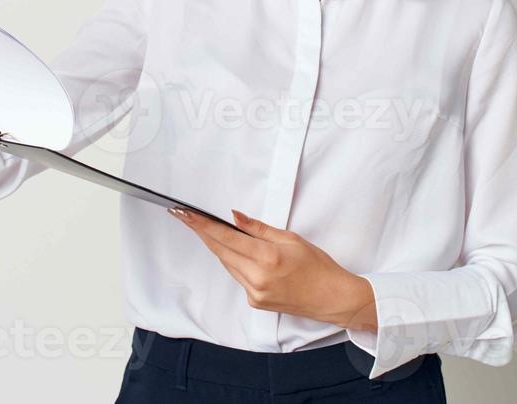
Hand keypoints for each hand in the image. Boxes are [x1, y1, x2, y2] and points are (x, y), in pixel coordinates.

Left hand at [169, 208, 378, 331]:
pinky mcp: (255, 301)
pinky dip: (234, 261)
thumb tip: (235, 217)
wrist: (331, 298)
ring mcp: (254, 293)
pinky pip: (237, 276)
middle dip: (202, 232)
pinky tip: (234, 250)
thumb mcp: (291, 239)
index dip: (203, 225)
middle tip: (186, 216)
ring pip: (228, 263)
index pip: (226, 238)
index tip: (186, 215)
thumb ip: (259, 229)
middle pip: (221, 251)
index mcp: (267, 258)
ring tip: (206, 228)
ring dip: (218, 246)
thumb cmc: (317, 266)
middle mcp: (257, 278)